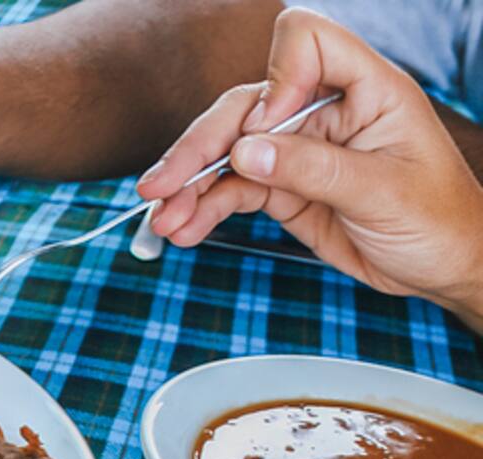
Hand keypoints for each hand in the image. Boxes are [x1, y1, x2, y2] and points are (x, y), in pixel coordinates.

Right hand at [136, 8, 482, 329]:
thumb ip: (311, 168)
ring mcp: (298, 150)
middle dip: (201, 146)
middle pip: (245, 107)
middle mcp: (324, 111)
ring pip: (228, 153)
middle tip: (162, 186)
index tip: (263, 130)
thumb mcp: (380, 192)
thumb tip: (245, 152)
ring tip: (162, 218)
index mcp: (364, 90)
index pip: (306, 43)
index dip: (276, 78)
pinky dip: (203, 210)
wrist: (443, 268)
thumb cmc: (438, 220)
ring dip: (189, 185)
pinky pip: (232, 191)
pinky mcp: (282, 188)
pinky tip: (183, 230)